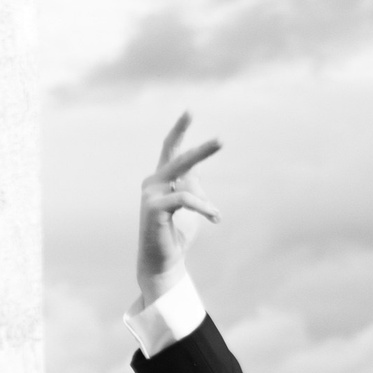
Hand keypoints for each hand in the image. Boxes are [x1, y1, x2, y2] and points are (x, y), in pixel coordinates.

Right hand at [135, 114, 220, 306]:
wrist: (164, 262)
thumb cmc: (178, 234)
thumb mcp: (192, 206)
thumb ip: (194, 187)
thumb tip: (199, 174)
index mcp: (162, 178)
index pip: (170, 148)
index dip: (179, 130)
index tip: (189, 111)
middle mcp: (153, 181)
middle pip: (179, 156)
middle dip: (202, 149)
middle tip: (221, 140)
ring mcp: (151, 193)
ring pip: (183, 176)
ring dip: (204, 188)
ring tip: (217, 208)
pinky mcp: (153, 207)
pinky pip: (185, 199)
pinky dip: (203, 207)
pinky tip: (215, 218)